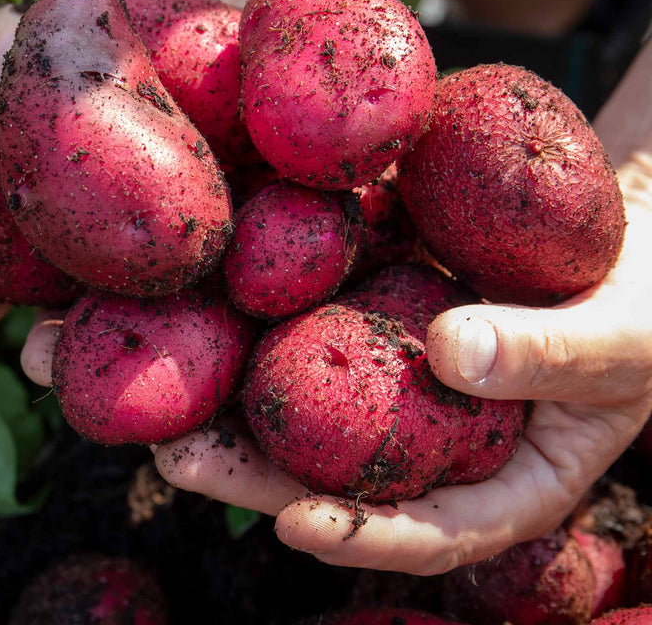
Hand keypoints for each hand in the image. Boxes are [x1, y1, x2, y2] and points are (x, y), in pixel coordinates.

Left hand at [149, 203, 651, 573]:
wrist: (630, 234)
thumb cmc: (649, 303)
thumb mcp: (622, 336)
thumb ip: (548, 353)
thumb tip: (451, 351)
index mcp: (502, 469)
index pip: (429, 528)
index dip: (362, 534)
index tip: (289, 524)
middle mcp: (435, 424)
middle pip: (339, 463)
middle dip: (255, 468)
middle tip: (175, 456)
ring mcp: (401, 359)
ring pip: (313, 387)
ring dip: (235, 387)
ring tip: (166, 390)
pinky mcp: (386, 296)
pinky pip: (326, 304)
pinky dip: (273, 302)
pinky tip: (215, 289)